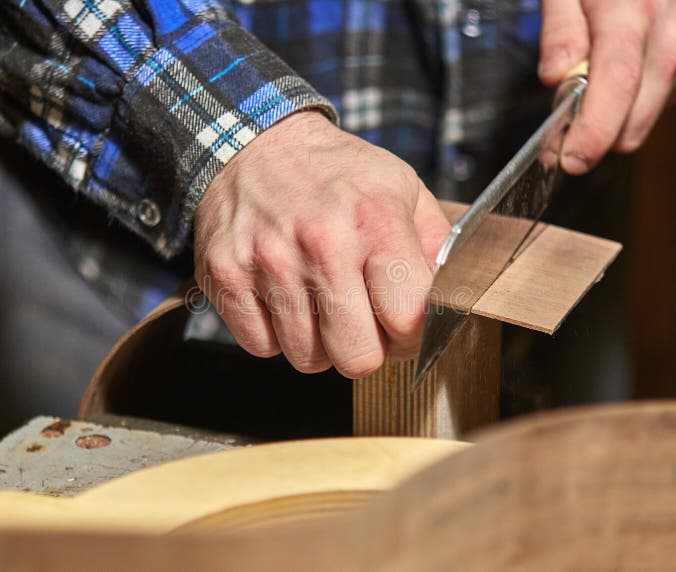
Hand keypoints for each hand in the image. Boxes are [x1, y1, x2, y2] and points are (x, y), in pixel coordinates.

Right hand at [194, 111, 450, 377]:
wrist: (256, 144)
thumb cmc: (336, 174)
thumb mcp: (402, 189)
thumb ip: (433, 248)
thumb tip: (449, 303)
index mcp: (374, 221)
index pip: (406, 322)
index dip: (410, 335)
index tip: (401, 324)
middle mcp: (321, 243)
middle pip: (356, 358)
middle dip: (364, 348)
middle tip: (359, 321)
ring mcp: (267, 262)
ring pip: (306, 359)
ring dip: (317, 342)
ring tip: (317, 301)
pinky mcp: (225, 275)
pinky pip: (260, 347)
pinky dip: (274, 334)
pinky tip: (283, 299)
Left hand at [539, 0, 675, 173]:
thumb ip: (560, 30)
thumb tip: (554, 77)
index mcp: (633, 13)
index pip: (616, 87)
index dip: (592, 133)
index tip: (568, 159)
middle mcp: (673, 36)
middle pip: (632, 123)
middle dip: (595, 132)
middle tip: (564, 122)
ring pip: (646, 120)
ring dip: (617, 113)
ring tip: (601, 75)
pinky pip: (665, 103)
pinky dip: (641, 98)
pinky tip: (634, 66)